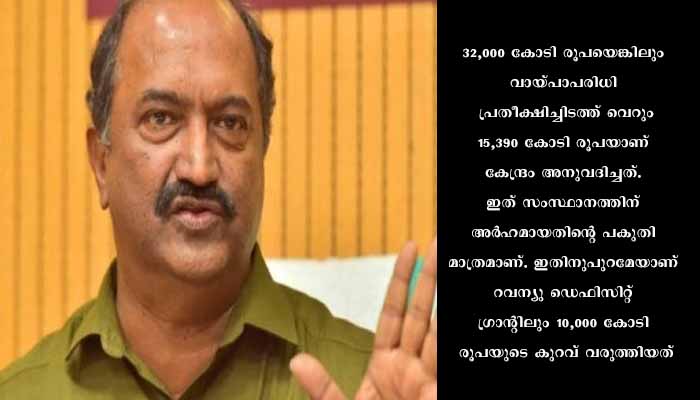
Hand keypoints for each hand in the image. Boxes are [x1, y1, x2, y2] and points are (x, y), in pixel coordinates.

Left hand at [290, 238, 436, 399]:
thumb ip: (324, 388)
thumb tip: (296, 361)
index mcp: (385, 366)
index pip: (393, 313)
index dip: (401, 281)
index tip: (409, 250)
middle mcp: (409, 367)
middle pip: (419, 313)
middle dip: (427, 279)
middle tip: (434, 245)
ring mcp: (427, 378)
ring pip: (437, 330)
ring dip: (442, 299)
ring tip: (448, 263)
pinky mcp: (440, 392)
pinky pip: (444, 359)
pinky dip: (446, 337)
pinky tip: (445, 314)